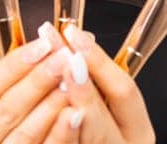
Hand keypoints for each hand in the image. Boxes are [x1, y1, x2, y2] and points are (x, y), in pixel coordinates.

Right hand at [0, 24, 75, 143]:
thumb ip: (1, 86)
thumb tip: (40, 47)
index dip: (14, 64)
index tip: (43, 43)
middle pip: (3, 110)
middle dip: (37, 81)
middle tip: (64, 57)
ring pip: (23, 135)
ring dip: (51, 106)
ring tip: (73, 81)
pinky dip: (59, 134)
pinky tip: (76, 114)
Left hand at [50, 25, 156, 143]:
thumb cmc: (97, 137)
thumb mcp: (109, 115)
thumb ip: (98, 89)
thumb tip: (74, 45)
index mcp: (137, 132)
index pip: (125, 92)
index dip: (99, 60)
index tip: (75, 33)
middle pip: (100, 115)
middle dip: (74, 78)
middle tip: (54, 47)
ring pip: (81, 137)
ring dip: (56, 103)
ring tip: (41, 72)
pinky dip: (48, 134)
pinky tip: (29, 114)